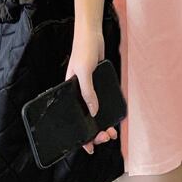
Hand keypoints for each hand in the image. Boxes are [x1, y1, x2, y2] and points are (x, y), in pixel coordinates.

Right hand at [65, 26, 118, 154]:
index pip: (73, 119)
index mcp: (69, 93)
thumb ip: (88, 92)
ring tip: (112, 132)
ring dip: (102, 124)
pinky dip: (106, 110)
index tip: (90, 148)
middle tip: (107, 137)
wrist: (92, 34)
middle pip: (85, 119)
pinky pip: (101, 101)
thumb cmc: (84, 50)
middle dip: (95, 132)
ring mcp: (89, 89)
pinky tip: (113, 116)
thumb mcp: (84, 72)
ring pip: (94, 112)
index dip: (80, 136)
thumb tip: (94, 112)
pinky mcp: (98, 82)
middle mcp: (78, 93)